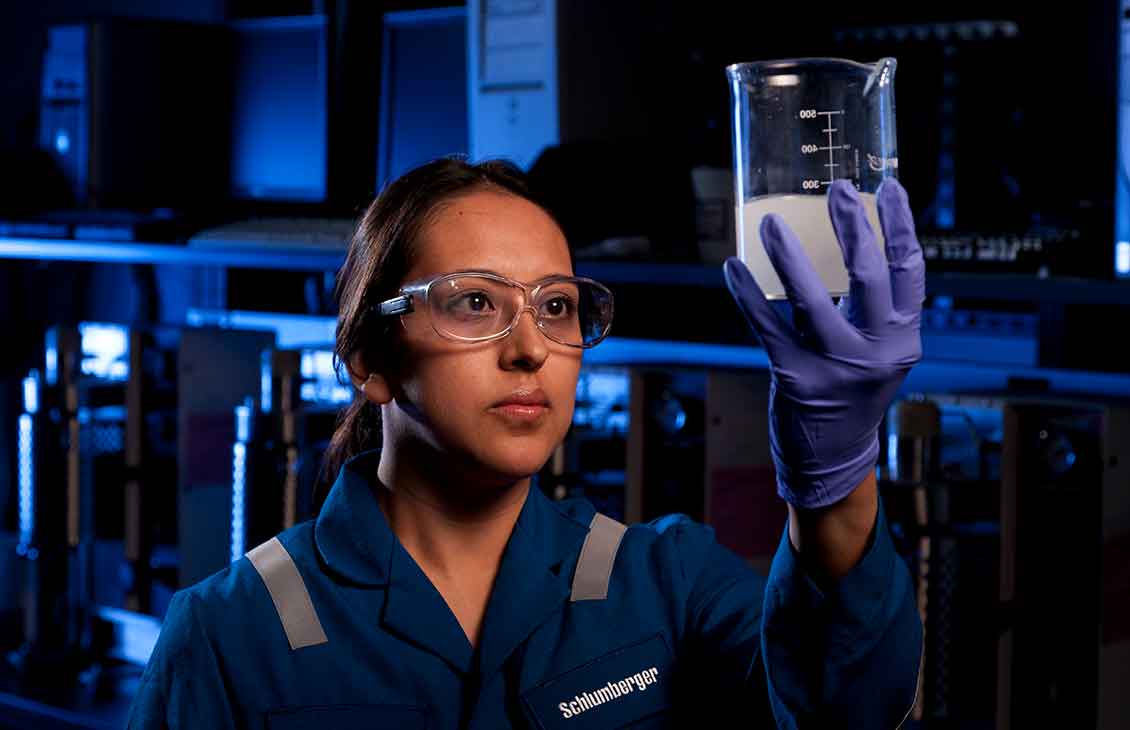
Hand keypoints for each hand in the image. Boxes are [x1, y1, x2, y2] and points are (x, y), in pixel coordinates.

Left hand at [723, 179, 923, 508]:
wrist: (833, 458)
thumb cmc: (852, 389)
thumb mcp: (878, 350)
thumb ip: (870, 308)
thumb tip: (848, 238)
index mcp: (903, 337)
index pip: (909, 271)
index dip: (901, 225)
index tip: (889, 186)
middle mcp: (877, 352)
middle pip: (867, 277)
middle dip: (852, 227)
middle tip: (836, 189)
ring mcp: (836, 369)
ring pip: (811, 301)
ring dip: (789, 256)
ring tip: (770, 222)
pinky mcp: (796, 381)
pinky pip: (767, 328)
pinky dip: (748, 295)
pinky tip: (733, 268)